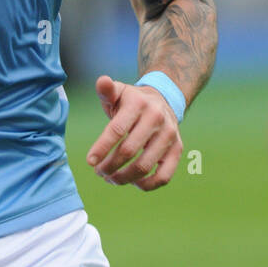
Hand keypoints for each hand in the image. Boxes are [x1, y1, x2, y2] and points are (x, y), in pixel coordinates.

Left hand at [86, 75, 182, 190]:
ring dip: (123, 178)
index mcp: (138, 104)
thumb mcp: (119, 92)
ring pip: (144, 166)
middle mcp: (156, 118)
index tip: (90, 162)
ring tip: (110, 178)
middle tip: (99, 171)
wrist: (162, 101)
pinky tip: (132, 183)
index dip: (101, 148)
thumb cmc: (131, 101)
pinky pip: (164, 176)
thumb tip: (102, 81)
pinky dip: (146, 185)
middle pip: (128, 151)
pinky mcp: (177, 149)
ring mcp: (169, 135)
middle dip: (109, 166)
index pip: (117, 130)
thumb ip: (106, 90)